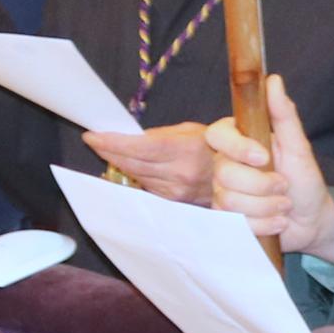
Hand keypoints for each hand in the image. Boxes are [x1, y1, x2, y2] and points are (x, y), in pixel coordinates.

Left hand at [86, 121, 217, 203]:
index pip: (138, 147)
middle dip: (109, 151)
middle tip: (93, 140)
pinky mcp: (174, 202)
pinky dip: (134, 175)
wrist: (241, 175)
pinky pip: (146, 187)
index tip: (92, 136)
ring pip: (135, 176)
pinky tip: (128, 166)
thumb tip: (130, 137)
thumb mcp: (190, 130)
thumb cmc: (216, 146)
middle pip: (132, 163)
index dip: (112, 142)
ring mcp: (176, 191)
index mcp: (184, 149)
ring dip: (118, 163)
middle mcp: (179, 173)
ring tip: (107, 150)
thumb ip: (160, 135)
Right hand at [203, 74, 333, 257]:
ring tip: (284, 204)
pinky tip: (278, 221)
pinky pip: (234, 223)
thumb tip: (273, 80)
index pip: (217, 134)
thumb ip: (284, 115)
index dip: (237, 147)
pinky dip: (264, 224)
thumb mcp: (299, 147)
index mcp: (240, 140)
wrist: (310, 221)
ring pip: (229, 200)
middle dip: (263, 185)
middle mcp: (225, 164)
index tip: (263, 157)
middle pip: (224, 173)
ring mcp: (222, 192)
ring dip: (267, 206)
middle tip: (284, 186)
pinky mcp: (226, 218)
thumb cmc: (304, 180)